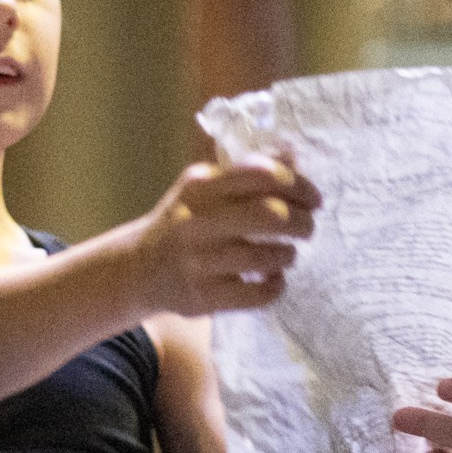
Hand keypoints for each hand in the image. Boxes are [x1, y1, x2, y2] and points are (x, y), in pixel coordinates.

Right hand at [136, 158, 320, 316]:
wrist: (138, 268)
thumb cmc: (184, 221)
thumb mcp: (205, 188)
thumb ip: (245, 173)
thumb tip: (293, 155)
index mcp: (200, 186)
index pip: (260, 174)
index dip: (298, 184)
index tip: (313, 198)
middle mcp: (196, 221)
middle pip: (270, 215)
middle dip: (302, 222)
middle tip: (308, 228)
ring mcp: (197, 262)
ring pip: (266, 257)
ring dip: (288, 255)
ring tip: (287, 253)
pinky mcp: (201, 297)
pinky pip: (256, 294)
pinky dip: (275, 286)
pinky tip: (273, 278)